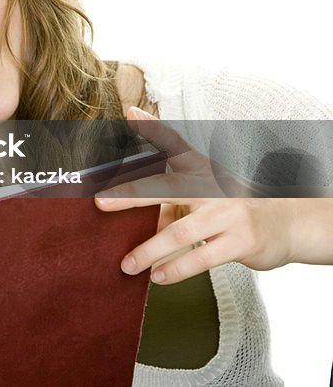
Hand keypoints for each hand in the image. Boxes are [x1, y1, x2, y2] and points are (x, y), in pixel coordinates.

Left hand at [96, 107, 332, 283]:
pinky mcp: (241, 241)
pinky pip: (201, 257)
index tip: (128, 113)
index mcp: (201, 169)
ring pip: (180, 232)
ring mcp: (228, 212)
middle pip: (166, 186)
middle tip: (100, 203)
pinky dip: (176, 269)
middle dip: (131, 194)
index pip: (174, 142)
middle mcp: (213, 185)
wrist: (289, 224)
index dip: (151, 127)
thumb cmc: (232, 209)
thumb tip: (142, 229)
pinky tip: (158, 276)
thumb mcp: (203, 197)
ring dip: (149, 250)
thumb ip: (171, 207)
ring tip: (127, 265)